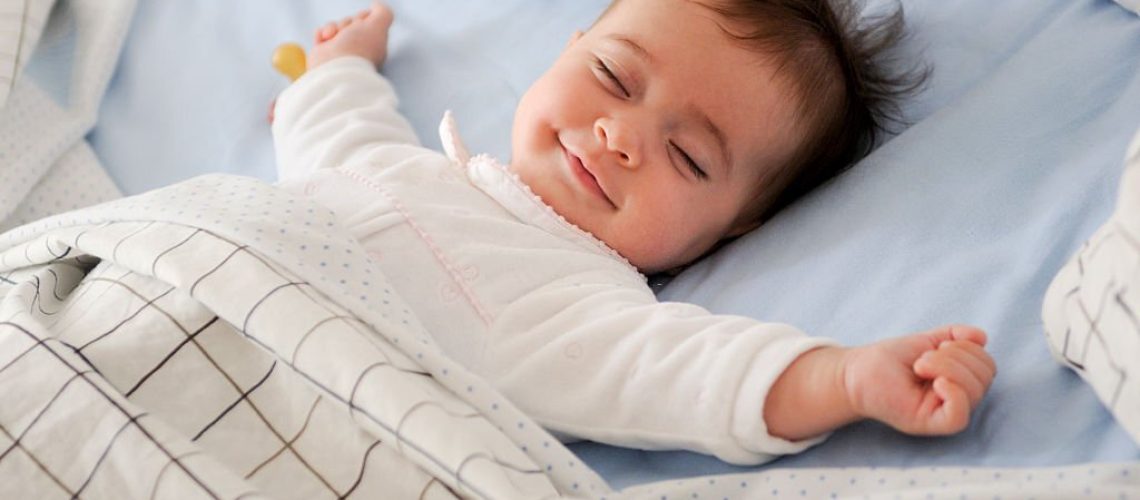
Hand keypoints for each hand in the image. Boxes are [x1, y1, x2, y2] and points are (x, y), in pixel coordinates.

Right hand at [309, 2, 393, 69]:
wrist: (334, 67)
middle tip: (348, 35)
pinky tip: (325, 41)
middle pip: (351, 21)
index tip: (362, 25)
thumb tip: (376, 4)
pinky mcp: (324, 52)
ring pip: (336, 25)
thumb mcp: (378, 25)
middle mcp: (358, 47)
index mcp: (373, 44)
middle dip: (348, 23)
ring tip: (334, 39)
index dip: (363, 17)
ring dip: (333, 28)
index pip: (368, 20)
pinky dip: (321, 34)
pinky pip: (321, 33)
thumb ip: (383, 12)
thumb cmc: (358, 48)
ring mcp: (341, 50)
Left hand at [842, 325, 995, 434]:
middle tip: (923, 358)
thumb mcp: (927, 341)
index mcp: (960, 381)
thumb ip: (955, 336)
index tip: (938, 345)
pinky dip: (954, 394)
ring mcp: (944, 412)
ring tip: (920, 366)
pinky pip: (959, 416)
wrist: (857, 372)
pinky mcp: (930, 423)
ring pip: (974, 392)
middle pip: (984, 377)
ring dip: (947, 367)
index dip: (968, 348)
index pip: (987, 365)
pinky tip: (936, 382)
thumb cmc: (889, 360)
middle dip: (956, 356)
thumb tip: (981, 337)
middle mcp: (957, 399)